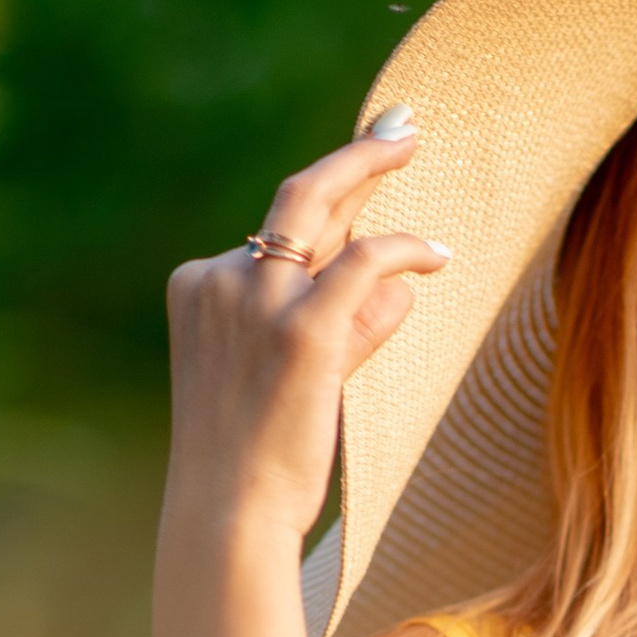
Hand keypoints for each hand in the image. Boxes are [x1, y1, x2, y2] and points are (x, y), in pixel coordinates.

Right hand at [163, 128, 448, 542]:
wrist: (227, 514)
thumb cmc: (256, 460)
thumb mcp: (290, 378)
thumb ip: (340, 327)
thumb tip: (398, 289)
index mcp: (198, 286)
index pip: (275, 240)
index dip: (335, 231)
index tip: (364, 179)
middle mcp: (221, 280)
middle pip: (295, 197)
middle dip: (351, 152)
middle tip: (400, 122)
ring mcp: (256, 301)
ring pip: (322, 208)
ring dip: (371, 166)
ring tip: (413, 143)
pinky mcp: (302, 331)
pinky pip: (365, 262)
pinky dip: (407, 249)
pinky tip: (438, 253)